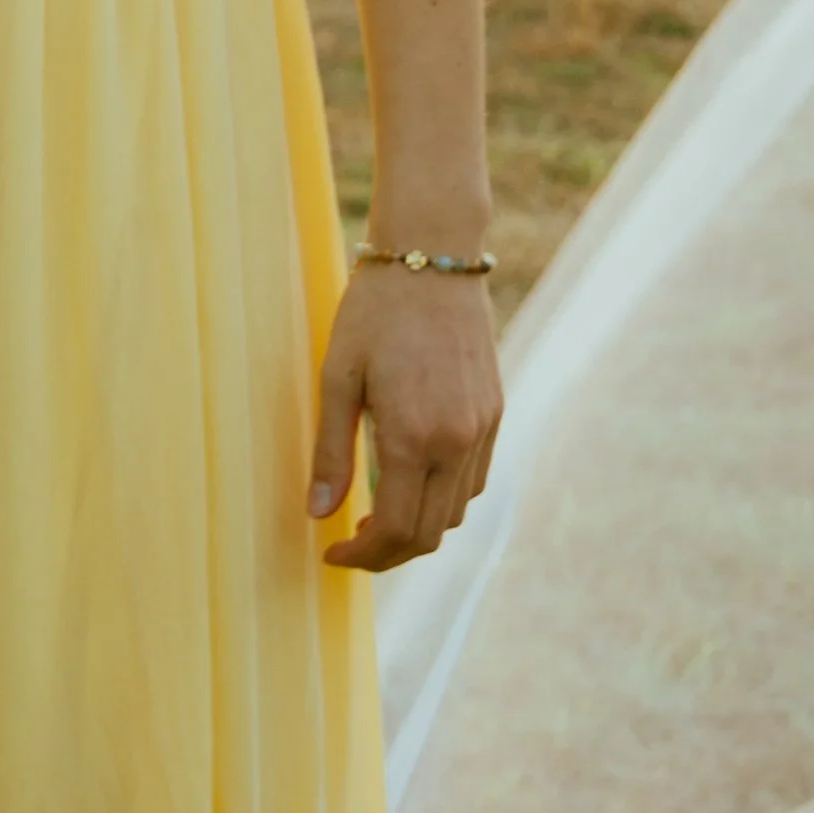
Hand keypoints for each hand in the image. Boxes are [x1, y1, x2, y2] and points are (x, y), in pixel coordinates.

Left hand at [309, 262, 500, 570]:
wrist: (433, 256)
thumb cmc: (374, 311)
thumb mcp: (338, 375)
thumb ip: (330, 450)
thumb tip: (319, 514)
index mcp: (414, 436)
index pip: (395, 530)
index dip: (363, 556)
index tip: (332, 554)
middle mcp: (457, 441)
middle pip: (430, 534)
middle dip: (388, 552)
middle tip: (351, 544)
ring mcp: (482, 429)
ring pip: (456, 512)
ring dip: (418, 526)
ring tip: (377, 513)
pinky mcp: (494, 413)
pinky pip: (474, 480)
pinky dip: (444, 497)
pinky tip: (412, 479)